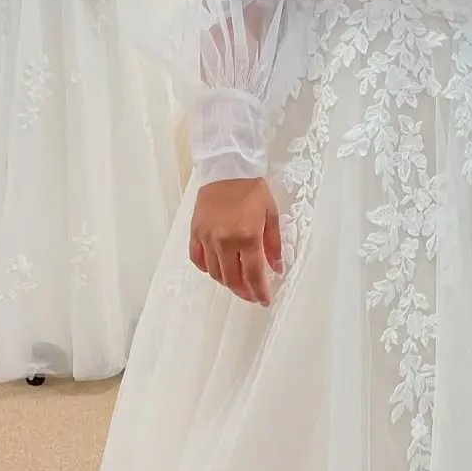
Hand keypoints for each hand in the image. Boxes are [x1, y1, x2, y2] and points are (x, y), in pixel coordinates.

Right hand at [188, 177, 282, 304]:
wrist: (227, 169)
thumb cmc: (252, 189)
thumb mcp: (271, 214)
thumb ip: (273, 245)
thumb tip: (276, 267)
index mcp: (247, 237)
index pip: (254, 275)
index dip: (260, 292)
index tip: (265, 301)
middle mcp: (225, 241)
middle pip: (233, 279)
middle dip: (244, 292)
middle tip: (252, 295)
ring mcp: (207, 238)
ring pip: (215, 273)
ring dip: (227, 282)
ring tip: (238, 283)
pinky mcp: (195, 232)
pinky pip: (198, 259)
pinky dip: (208, 269)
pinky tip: (218, 268)